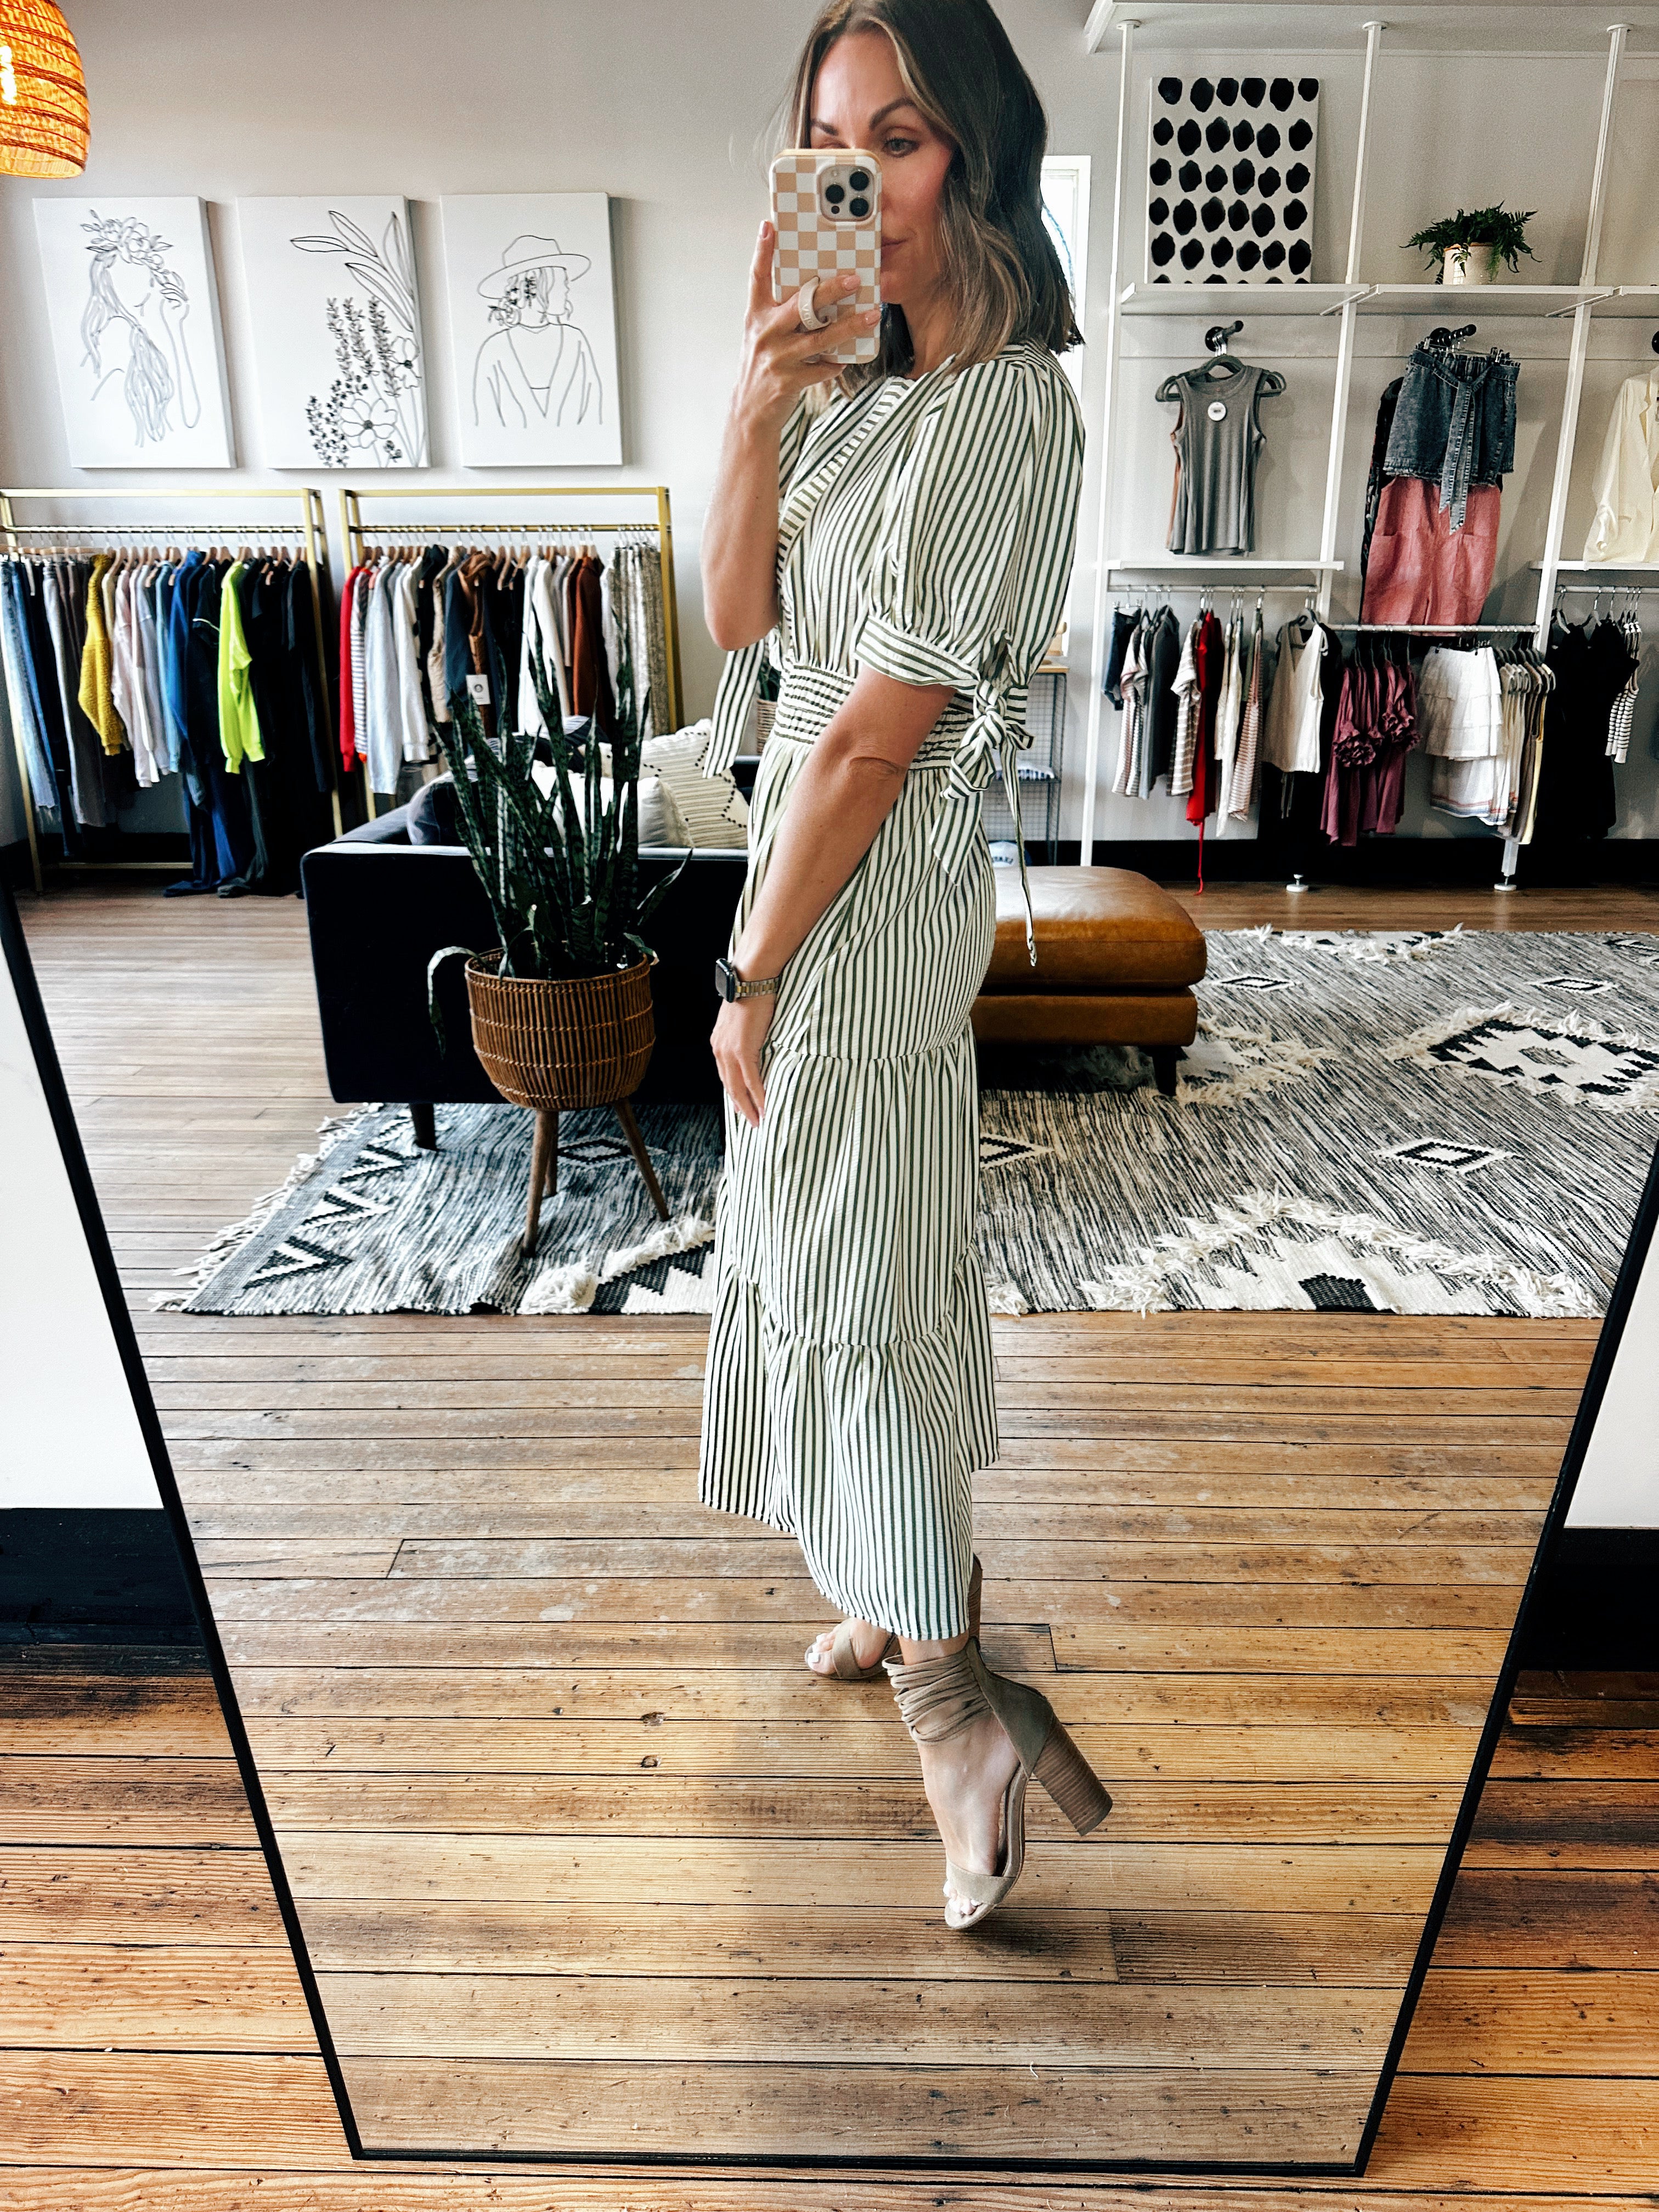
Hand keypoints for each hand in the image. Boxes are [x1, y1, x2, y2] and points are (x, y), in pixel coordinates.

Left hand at [711, 990, 775, 1129]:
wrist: (750, 980)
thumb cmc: (751, 994)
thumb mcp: (742, 1019)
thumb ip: (744, 1035)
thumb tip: (754, 1043)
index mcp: (718, 1043)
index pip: (726, 1075)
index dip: (734, 1093)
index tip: (740, 1107)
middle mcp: (719, 1050)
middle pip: (730, 1086)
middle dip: (740, 1106)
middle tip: (751, 1122)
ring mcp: (729, 1051)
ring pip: (738, 1087)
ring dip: (749, 1106)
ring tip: (759, 1120)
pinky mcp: (742, 1050)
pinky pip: (751, 1079)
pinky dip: (758, 1096)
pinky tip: (765, 1106)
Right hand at [731, 222, 880, 438]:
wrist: (750, 412)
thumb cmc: (763, 365)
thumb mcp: (763, 334)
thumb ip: (781, 312)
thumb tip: (814, 290)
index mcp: (756, 315)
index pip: (757, 277)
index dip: (763, 250)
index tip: (769, 225)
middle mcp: (765, 333)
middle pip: (801, 304)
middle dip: (830, 290)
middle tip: (855, 278)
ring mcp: (777, 358)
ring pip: (819, 338)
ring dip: (849, 327)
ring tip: (871, 316)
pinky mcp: (788, 381)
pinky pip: (821, 369)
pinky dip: (836, 364)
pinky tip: (847, 359)